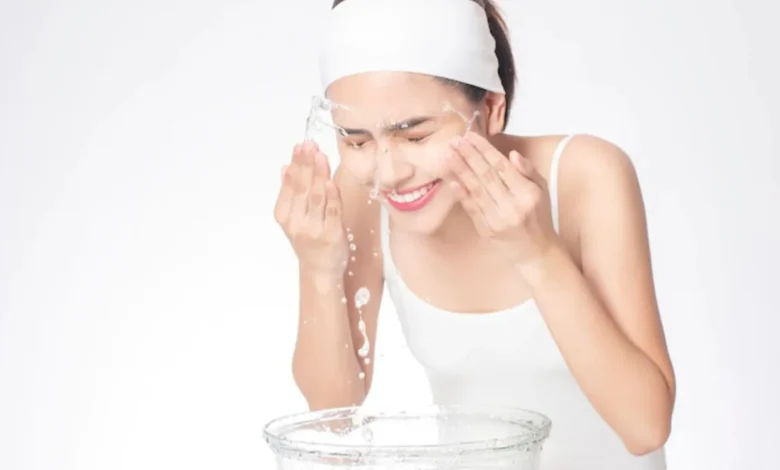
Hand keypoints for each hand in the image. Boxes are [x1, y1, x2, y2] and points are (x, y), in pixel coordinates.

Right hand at [274, 141, 347, 275]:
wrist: (320, 270)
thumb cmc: (309, 241)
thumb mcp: (293, 218)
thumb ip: (290, 193)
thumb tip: (285, 167)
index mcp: (284, 216)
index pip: (290, 185)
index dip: (295, 165)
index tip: (300, 146)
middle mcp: (296, 223)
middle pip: (301, 188)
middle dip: (306, 164)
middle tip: (309, 145)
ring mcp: (313, 229)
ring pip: (316, 197)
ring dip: (318, 174)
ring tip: (319, 155)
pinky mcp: (331, 235)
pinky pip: (332, 212)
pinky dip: (331, 196)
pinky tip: (329, 181)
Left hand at [445, 132, 560, 271]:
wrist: (536, 252)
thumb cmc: (539, 217)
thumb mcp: (542, 191)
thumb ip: (528, 171)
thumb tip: (512, 154)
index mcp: (528, 194)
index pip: (502, 167)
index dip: (484, 150)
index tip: (471, 136)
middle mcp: (512, 206)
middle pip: (486, 176)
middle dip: (468, 156)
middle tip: (455, 141)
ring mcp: (497, 220)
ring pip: (476, 190)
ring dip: (460, 170)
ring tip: (448, 155)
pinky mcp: (486, 230)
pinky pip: (471, 208)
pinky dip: (461, 194)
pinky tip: (452, 180)